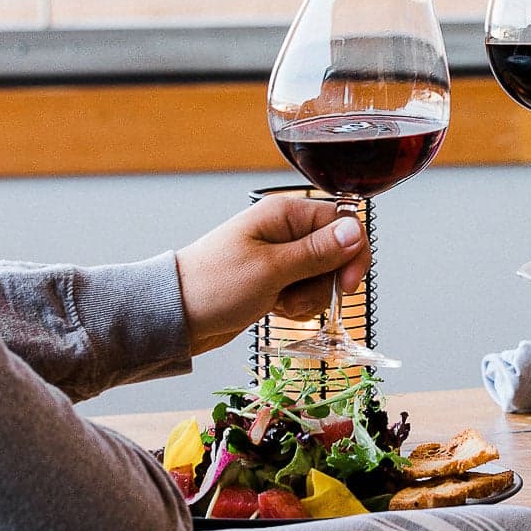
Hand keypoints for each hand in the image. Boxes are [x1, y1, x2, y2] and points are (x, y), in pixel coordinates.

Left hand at [175, 196, 369, 355]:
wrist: (174, 316)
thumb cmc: (213, 286)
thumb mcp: (272, 270)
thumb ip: (318, 252)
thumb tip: (356, 232)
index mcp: (285, 214)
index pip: (343, 224)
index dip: (352, 254)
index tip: (347, 285)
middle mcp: (286, 231)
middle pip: (336, 253)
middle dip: (326, 283)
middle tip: (297, 296)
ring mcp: (280, 257)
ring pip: (323, 277)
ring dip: (310, 298)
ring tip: (279, 304)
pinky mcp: (275, 280)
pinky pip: (305, 291)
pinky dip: (298, 305)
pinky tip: (275, 309)